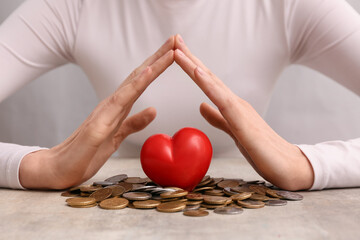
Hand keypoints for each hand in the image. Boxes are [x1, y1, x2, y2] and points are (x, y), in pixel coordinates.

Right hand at [19, 37, 175, 188]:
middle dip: (159, 57)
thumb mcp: (117, 137)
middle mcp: (111, 104)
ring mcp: (104, 113)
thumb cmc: (86, 153)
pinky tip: (146, 74)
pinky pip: (119, 103)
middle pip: (139, 76)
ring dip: (152, 67)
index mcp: (117, 108)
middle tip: (177, 39)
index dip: (158, 66)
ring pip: (132, 84)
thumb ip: (133, 123)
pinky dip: (134, 86)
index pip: (141, 82)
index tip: (175, 52)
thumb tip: (153, 110)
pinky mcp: (98, 126)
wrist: (59, 169)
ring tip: (169, 51)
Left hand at [174, 35, 313, 189]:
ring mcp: (239, 109)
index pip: (207, 82)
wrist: (288, 165)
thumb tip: (201, 105)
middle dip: (189, 57)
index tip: (176, 52)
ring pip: (212, 83)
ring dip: (193, 64)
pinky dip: (208, 84)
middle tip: (175, 39)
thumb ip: (218, 118)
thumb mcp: (233, 131)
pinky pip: (221, 99)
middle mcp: (234, 102)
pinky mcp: (242, 121)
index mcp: (231, 105)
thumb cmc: (262, 150)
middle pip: (207, 76)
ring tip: (178, 49)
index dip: (191, 67)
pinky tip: (197, 71)